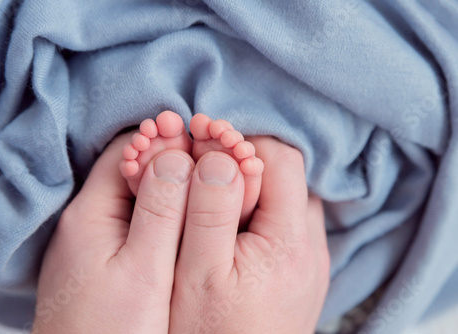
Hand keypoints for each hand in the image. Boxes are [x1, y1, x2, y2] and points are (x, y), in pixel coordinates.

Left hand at [33, 132, 194, 333]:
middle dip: (175, 159)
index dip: (167, 140)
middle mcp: (86, 220)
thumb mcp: (143, 272)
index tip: (205, 136)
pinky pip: (136, 221)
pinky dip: (164, 211)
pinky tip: (188, 217)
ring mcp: (94, 241)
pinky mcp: (103, 261)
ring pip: (137, 196)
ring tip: (211, 181)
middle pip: (132, 170)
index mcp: (89, 212)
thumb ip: (161, 211)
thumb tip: (176, 153)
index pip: (127, 150)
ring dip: (172, 186)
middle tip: (219, 152)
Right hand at [169, 136, 329, 333]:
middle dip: (244, 161)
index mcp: (290, 240)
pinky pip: (283, 222)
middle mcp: (311, 246)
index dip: (241, 142)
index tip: (204, 142)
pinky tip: (227, 224)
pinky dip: (256, 211)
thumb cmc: (208, 333)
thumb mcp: (197, 273)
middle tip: (202, 167)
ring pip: (284, 197)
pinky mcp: (299, 271)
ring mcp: (308, 259)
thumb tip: (219, 155)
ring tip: (210, 195)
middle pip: (286, 175)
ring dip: (249, 186)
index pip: (281, 158)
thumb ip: (208, 210)